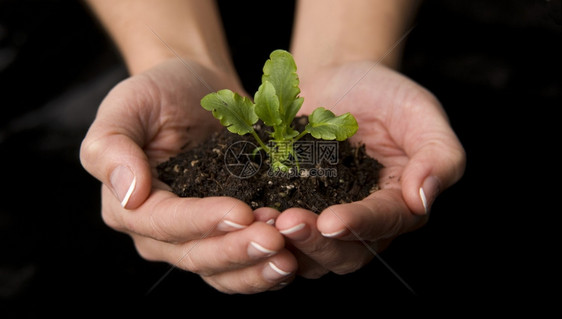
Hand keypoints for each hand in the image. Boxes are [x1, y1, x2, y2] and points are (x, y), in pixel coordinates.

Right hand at [80, 58, 296, 292]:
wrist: (199, 91)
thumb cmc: (159, 93)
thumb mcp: (127, 106)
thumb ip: (111, 148)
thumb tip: (128, 194)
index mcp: (130, 206)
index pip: (164, 223)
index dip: (202, 222)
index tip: (241, 212)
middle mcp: (160, 233)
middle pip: (196, 255)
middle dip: (236, 250)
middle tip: (274, 239)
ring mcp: (197, 237)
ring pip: (223, 270)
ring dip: (256, 267)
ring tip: (288, 254)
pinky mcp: (227, 234)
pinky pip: (244, 264)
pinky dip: (267, 266)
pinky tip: (295, 258)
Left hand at [273, 62, 465, 277]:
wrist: (336, 79)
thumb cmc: (382, 93)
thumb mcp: (419, 112)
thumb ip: (438, 154)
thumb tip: (422, 199)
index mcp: (399, 204)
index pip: (384, 224)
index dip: (358, 226)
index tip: (330, 222)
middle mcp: (363, 222)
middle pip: (345, 253)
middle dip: (315, 243)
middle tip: (285, 223)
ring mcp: (325, 219)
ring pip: (310, 255)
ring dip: (286, 246)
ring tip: (261, 224)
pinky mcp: (293, 209)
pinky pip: (281, 235)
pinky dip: (264, 233)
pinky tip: (246, 217)